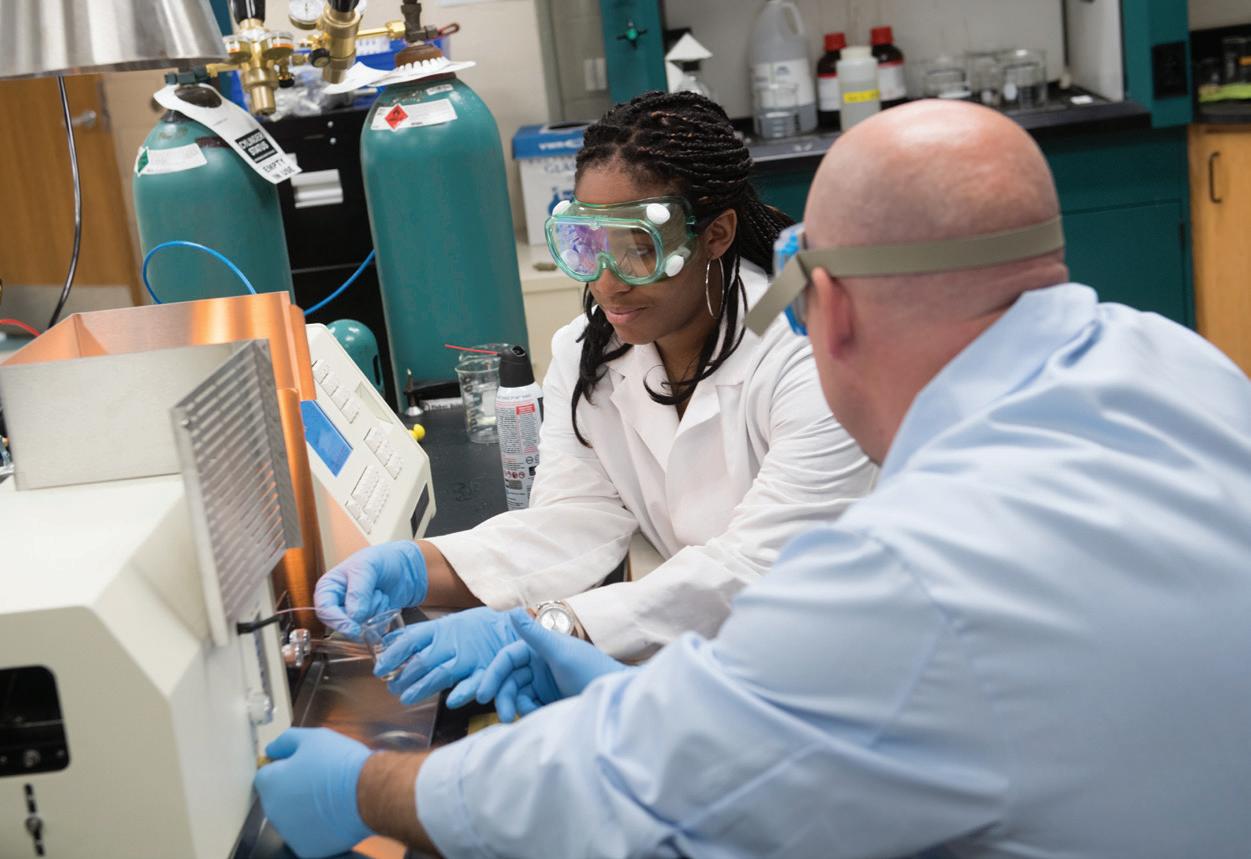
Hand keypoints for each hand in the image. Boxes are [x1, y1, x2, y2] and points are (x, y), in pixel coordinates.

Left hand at [253, 728, 372, 857]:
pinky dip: (317, 827)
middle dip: (293, 788)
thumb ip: (285, 741)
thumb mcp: (312, 737)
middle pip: (278, 797)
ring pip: (292, 817)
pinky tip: (332, 814)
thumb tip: (272, 749)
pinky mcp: (306, 849)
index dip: (285, 766)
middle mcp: (273, 812)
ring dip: (303, 809)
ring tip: (329, 796)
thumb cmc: (340, 763)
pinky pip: (307, 834)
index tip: (303, 764)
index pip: (266, 774)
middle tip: (320, 778)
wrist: (367, 792)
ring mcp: (289, 833)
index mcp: (270, 784)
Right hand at [314, 542, 427, 637]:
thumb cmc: (383, 560)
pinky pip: (373, 632)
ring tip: (381, 593)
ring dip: (375, 612)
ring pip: (359, 629)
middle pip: (341, 624)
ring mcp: (354, 615)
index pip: (324, 610)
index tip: (355, 627)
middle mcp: (338, 604)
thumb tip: (353, 616)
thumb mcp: (367, 567)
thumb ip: (358, 590)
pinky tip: (386, 602)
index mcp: (329, 587)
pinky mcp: (369, 623)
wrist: (406, 566)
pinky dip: (383, 619)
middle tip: (377, 593)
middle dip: (363, 613)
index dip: (338, 621)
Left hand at [375, 607, 517, 705]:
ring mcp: (468, 657)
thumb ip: (418, 634)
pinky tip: (451, 701)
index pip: (409, 641)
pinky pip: (472, 683)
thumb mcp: (445, 624)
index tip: (379, 669)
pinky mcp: (484, 670)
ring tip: (407, 698)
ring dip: (421, 688)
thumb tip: (388, 641)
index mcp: (440, 629)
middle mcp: (451, 643)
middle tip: (392, 688)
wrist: (509, 626)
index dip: (392, 656)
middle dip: (403, 678)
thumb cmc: (474, 627)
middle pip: (421, 662)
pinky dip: (462, 693)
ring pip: (440, 675)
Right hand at [458, 608, 629, 721]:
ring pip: (517, 695)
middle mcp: (539, 663)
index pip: (507, 659)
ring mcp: (543, 683)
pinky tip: (538, 717)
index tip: (483, 695)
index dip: (493, 674)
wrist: (614, 699)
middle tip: (504, 716)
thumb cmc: (591, 671)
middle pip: (509, 680)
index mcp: (539, 647)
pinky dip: (529, 712)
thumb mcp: (561, 652)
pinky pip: (528, 707)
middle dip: (504, 697)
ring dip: (517, 706)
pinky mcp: (549, 700)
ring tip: (528, 717)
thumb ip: (534, 634)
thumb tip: (512, 610)